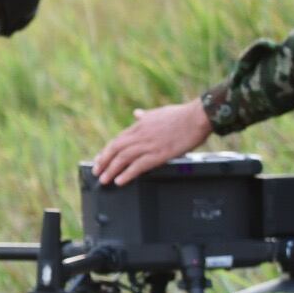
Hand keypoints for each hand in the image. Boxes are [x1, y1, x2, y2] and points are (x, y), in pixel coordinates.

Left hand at [92, 99, 212, 185]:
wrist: (197, 117)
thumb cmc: (181, 115)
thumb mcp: (158, 112)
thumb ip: (145, 115)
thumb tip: (136, 113)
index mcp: (140, 125)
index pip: (117, 140)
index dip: (106, 151)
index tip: (99, 159)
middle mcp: (140, 135)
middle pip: (115, 149)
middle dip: (103, 162)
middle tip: (96, 172)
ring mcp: (148, 145)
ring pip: (123, 158)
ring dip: (111, 170)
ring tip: (104, 180)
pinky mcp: (158, 154)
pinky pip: (138, 166)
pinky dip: (127, 174)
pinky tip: (119, 181)